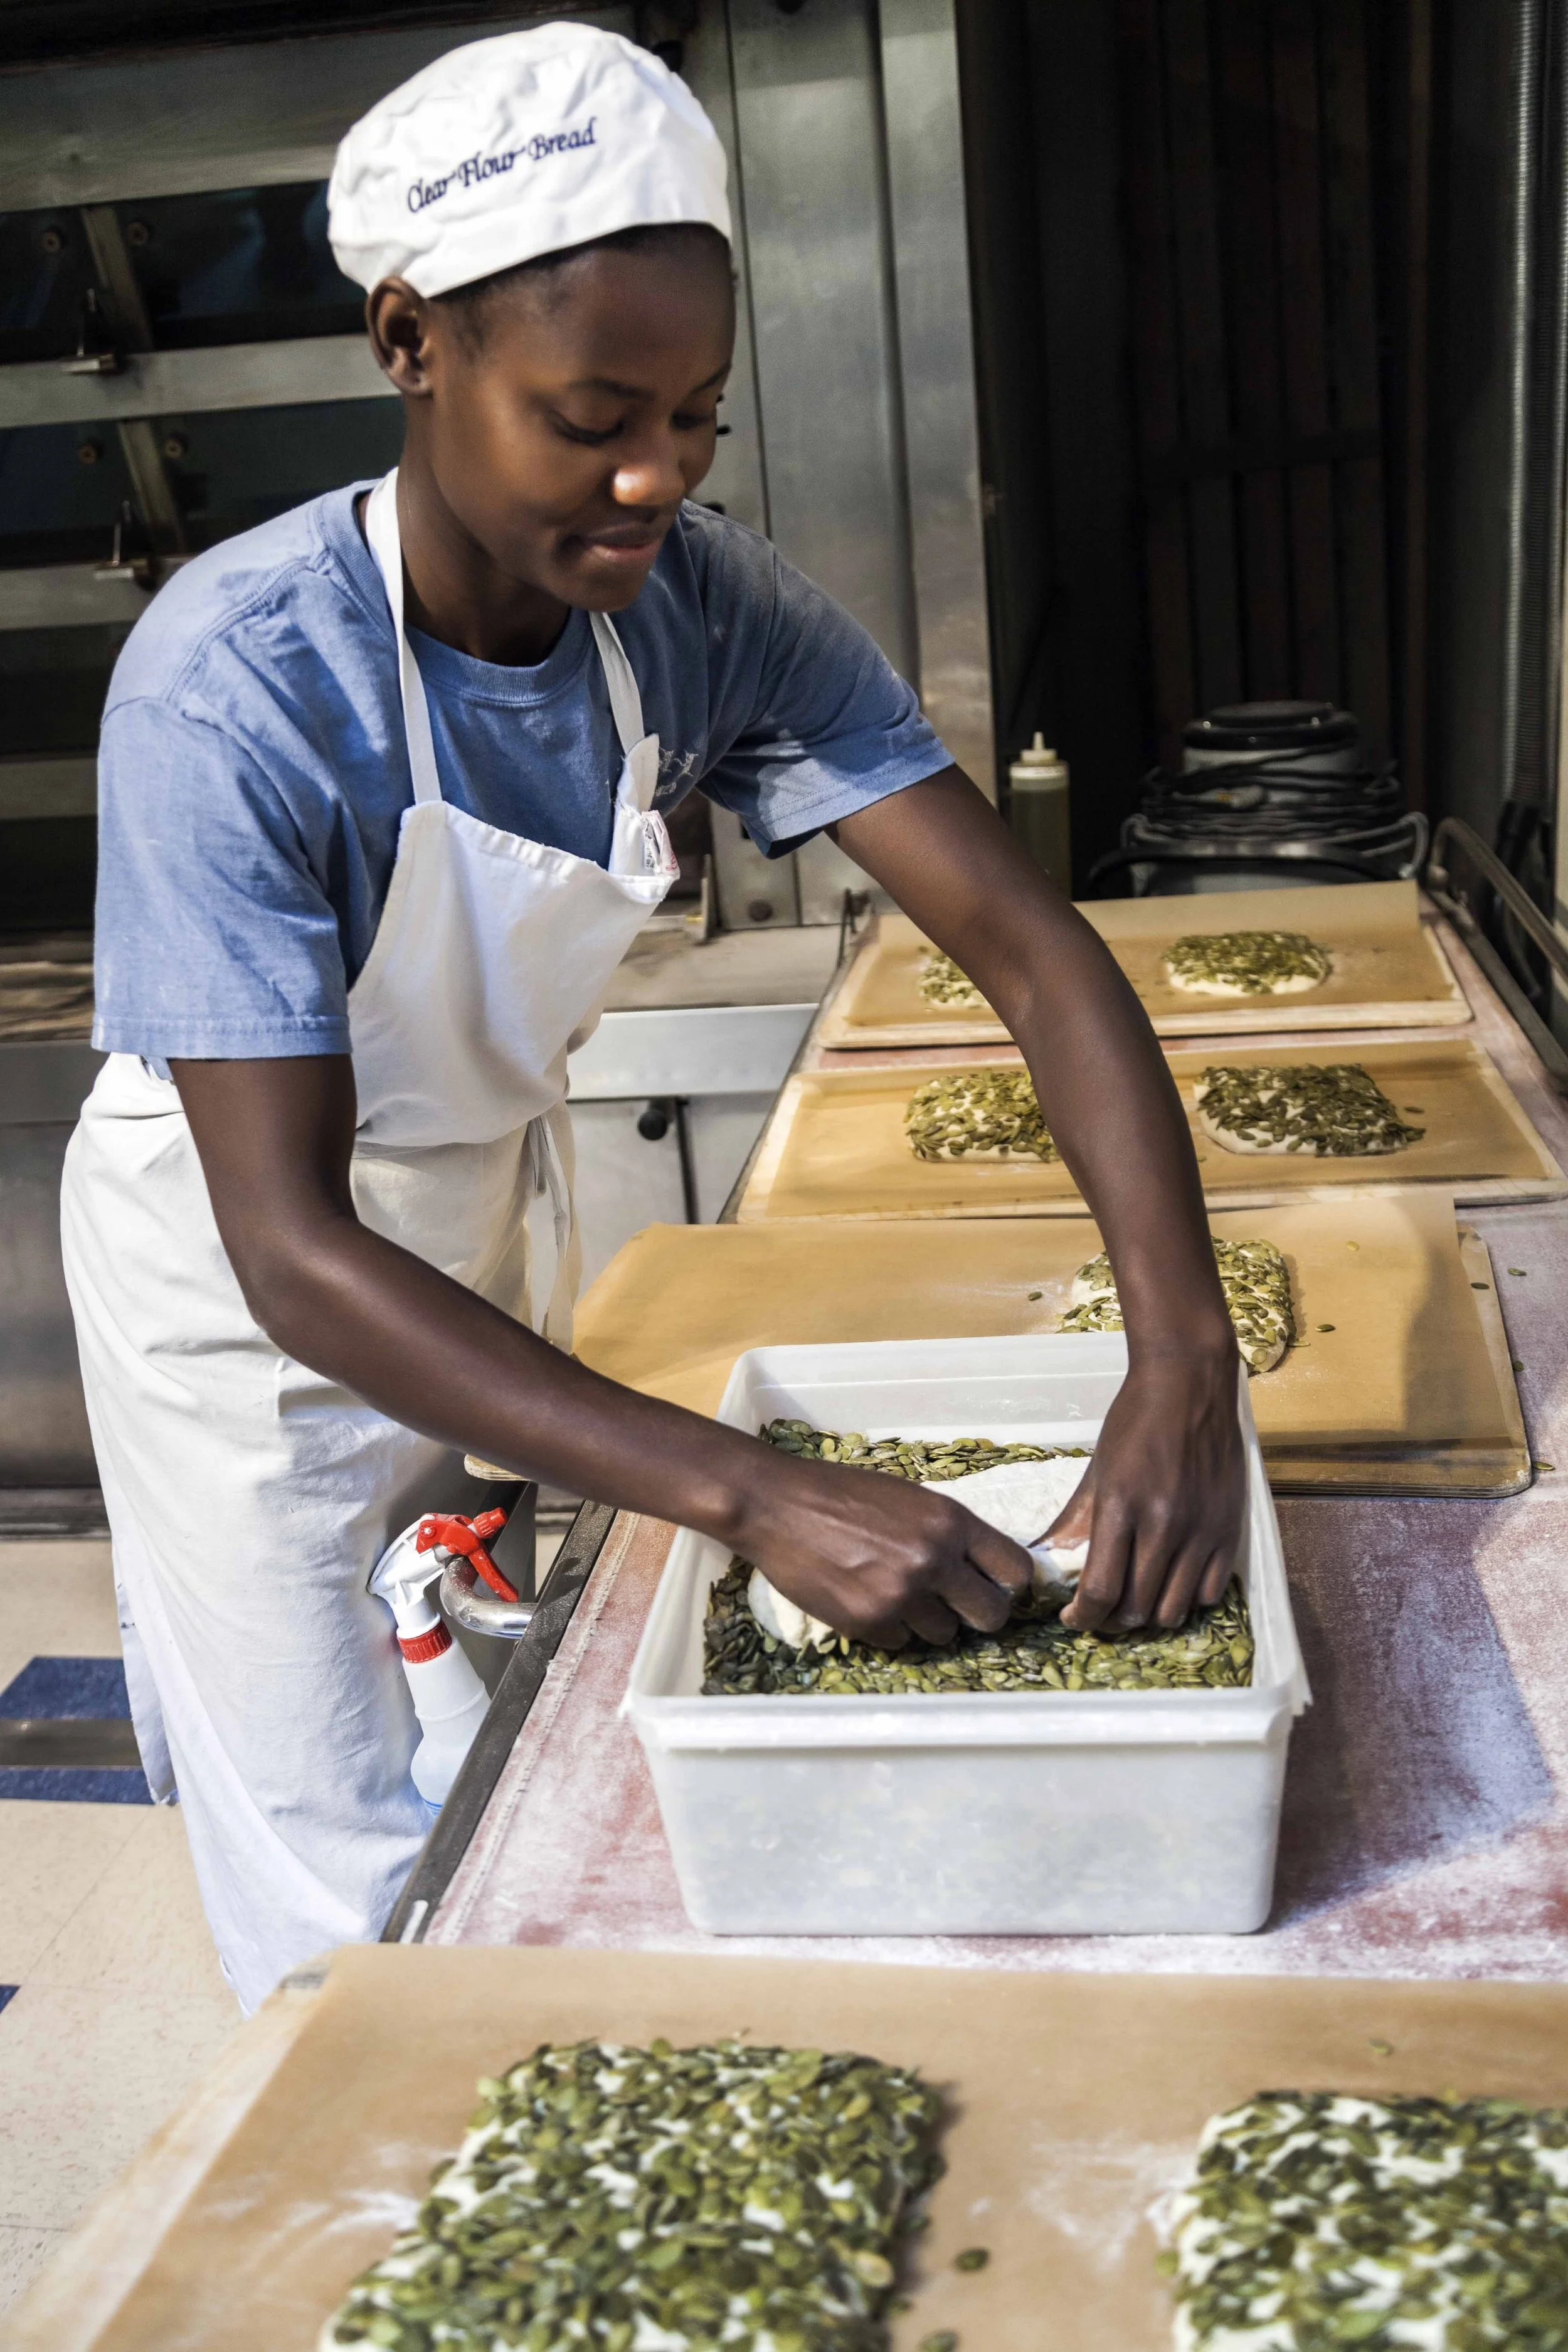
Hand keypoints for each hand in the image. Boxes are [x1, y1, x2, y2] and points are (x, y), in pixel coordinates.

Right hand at [734, 1454, 1031, 1648]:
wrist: (776, 1505)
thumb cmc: (841, 1493)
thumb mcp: (909, 1498)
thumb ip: (947, 1531)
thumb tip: (981, 1567)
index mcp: (950, 1521)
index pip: (1015, 1570)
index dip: (1007, 1584)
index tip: (992, 1585)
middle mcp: (933, 1560)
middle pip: (990, 1615)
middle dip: (975, 1614)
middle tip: (953, 1604)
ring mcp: (901, 1595)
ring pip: (943, 1634)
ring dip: (927, 1621)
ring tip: (896, 1593)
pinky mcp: (868, 1621)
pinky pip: (900, 1642)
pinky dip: (888, 1628)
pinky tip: (865, 1598)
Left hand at [1051, 1349, 1244, 1631]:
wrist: (1190, 1383)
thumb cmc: (1135, 1420)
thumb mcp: (1097, 1468)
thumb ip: (1075, 1520)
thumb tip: (1049, 1559)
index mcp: (1122, 1506)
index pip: (1101, 1590)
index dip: (1083, 1617)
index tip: (1073, 1619)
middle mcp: (1165, 1525)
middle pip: (1136, 1607)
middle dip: (1111, 1620)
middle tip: (1101, 1611)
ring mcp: (1202, 1530)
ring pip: (1174, 1609)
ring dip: (1149, 1615)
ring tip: (1136, 1599)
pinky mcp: (1229, 1529)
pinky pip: (1209, 1592)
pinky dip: (1186, 1598)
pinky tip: (1171, 1582)